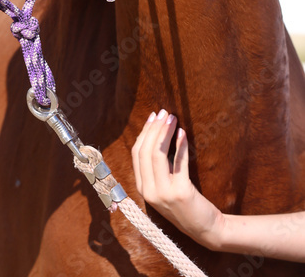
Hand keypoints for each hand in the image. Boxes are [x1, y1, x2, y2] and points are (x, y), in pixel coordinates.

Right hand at [131, 110, 223, 248]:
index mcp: (142, 189)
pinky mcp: (181, 192)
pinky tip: (183, 133)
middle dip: (154, 128)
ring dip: (165, 132)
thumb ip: (156, 169)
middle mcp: (150, 191)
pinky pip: (179, 162)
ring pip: (157, 154)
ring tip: (172, 119)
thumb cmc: (186, 205)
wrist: (206, 230)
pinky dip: (180, 145)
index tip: (152, 117)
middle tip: (163, 113)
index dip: (144, 133)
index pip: (136, 154)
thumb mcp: (164, 188)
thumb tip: (157, 136)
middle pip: (145, 151)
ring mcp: (164, 193)